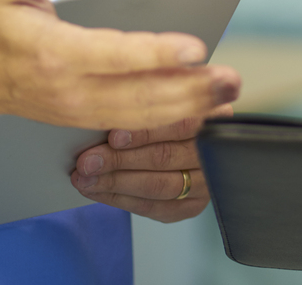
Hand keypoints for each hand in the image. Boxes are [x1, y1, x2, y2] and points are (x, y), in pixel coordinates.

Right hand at [0, 0, 241, 128]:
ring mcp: (81, 110)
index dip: (156, 53)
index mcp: (55, 53)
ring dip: (189, 106)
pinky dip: (173, 120)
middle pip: (139, 94)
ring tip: (228, 93)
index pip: (114, 55)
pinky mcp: (89, 119)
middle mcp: (72, 89)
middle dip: (189, 87)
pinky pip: (136, 124)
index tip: (196, 47)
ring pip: (143, 115)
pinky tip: (204, 111)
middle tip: (230, 76)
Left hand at [71, 114, 228, 221]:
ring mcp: (206, 182)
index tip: (113, 136)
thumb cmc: (173, 113)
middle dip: (121, 160)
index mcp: (215, 115)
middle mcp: (215, 152)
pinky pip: (154, 208)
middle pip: (166, 157)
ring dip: (116, 183)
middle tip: (88, 161)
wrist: (191, 140)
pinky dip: (122, 200)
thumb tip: (111, 107)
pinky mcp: (192, 205)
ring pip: (159, 186)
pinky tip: (99, 191)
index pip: (181, 125)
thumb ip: (150, 99)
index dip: (145, 132)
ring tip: (86, 178)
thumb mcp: (170, 92)